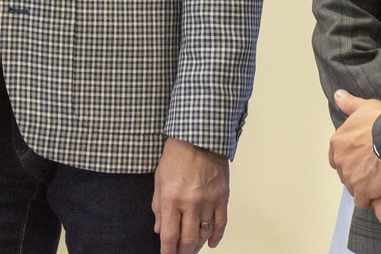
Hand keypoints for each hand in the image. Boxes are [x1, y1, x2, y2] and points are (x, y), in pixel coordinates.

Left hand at [151, 137, 228, 253]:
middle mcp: (190, 202)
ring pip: (204, 235)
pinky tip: (211, 243)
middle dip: (182, 252)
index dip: (167, 251)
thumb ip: (158, 206)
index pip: (169, 235)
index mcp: (171, 197)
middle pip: (187, 239)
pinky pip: (221, 224)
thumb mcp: (159, 179)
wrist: (199, 137)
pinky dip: (216, 237)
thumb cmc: (177, 155)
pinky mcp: (222, 197)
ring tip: (192, 250)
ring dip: (198, 246)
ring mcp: (208, 201)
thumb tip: (159, 229)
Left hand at [329, 89, 380, 206]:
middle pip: (345, 172)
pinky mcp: (362, 192)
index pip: (337, 156)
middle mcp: (340, 160)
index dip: (350, 158)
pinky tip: (380, 194)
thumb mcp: (365, 106)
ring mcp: (350, 177)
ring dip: (364, 186)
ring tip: (379, 181)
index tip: (363, 157)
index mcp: (337, 142)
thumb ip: (349, 104)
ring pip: (353, 187)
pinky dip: (370, 199)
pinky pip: (362, 201)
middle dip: (357, 172)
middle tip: (374, 169)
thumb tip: (337, 95)